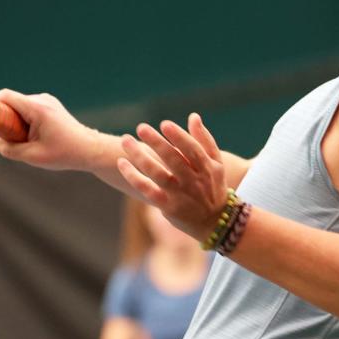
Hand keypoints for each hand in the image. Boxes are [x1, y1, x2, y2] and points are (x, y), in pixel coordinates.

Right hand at [0, 89, 101, 171]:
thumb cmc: (66, 153)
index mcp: (38, 108)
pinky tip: (34, 137)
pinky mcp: (49, 106)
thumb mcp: (32, 156)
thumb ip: (7, 149)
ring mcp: (46, 101)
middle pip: (11, 103)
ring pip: (19, 107)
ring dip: (15, 123)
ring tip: (26, 141)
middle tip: (9, 139)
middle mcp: (42, 100)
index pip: (5, 96)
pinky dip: (24, 123)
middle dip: (5, 120)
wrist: (89, 150)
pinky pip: (28, 110)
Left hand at [118, 113, 228, 240]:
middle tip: (141, 127)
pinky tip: (122, 163)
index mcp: (206, 168)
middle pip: (173, 159)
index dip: (178, 137)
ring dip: (140, 156)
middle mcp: (193, 181)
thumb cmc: (213, 187)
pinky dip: (133, 177)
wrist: (214, 222)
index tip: (164, 124)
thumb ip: (205, 140)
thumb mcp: (216, 164)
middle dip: (157, 142)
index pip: (192, 150)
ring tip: (126, 140)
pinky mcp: (167, 207)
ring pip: (157, 174)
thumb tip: (193, 116)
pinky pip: (147, 190)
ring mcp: (179, 195)